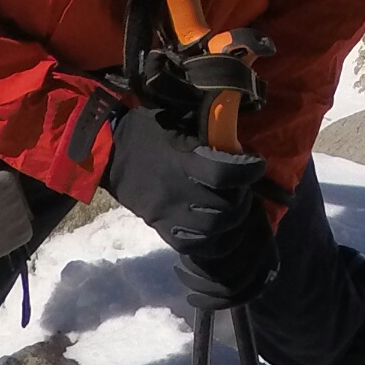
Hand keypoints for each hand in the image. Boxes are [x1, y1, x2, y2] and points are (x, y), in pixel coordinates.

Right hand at [101, 102, 273, 307]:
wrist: (107, 152)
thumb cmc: (146, 130)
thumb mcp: (177, 118)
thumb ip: (208, 127)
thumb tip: (238, 123)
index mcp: (181, 161)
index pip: (224, 174)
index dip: (248, 171)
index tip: (257, 163)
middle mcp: (176, 192)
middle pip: (224, 209)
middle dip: (243, 199)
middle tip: (245, 187)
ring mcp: (167, 214)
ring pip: (212, 233)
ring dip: (232, 223)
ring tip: (235, 208)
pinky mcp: (160, 228)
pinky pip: (192, 246)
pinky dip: (213, 242)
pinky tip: (221, 229)